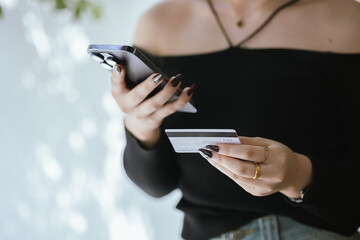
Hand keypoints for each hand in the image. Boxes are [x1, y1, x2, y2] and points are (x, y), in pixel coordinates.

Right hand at [111, 64, 194, 147]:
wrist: (137, 123)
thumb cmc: (132, 96)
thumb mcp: (124, 87)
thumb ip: (127, 75)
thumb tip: (133, 61)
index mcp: (119, 94)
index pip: (115, 84)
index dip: (117, 76)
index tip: (120, 66)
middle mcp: (128, 106)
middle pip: (138, 96)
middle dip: (148, 86)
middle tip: (158, 75)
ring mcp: (143, 114)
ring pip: (156, 104)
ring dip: (168, 91)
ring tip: (177, 79)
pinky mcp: (157, 118)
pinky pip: (171, 109)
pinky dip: (182, 99)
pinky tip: (189, 90)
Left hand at [198, 137, 312, 197]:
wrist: (294, 175)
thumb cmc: (279, 154)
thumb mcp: (269, 143)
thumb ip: (248, 142)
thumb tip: (226, 140)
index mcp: (278, 158)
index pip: (249, 154)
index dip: (230, 149)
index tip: (215, 144)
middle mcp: (273, 175)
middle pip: (242, 169)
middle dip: (222, 160)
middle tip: (208, 152)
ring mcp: (265, 187)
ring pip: (238, 177)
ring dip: (221, 166)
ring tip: (210, 157)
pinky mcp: (258, 192)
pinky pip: (239, 181)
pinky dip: (228, 172)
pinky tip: (220, 164)